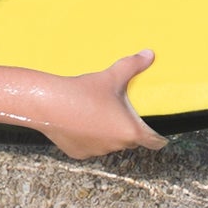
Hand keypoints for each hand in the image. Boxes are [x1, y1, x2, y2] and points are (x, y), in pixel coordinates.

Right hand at [42, 49, 166, 159]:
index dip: (158, 137)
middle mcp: (116, 146)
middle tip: (118, 111)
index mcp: (130, 131)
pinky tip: (79, 122)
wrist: (50, 103)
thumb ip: (133, 65)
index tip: (157, 132)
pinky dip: (88, 138)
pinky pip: (89, 147)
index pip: (155, 142)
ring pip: (108, 144)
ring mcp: (96, 151)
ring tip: (96, 114)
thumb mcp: (112, 76)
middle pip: (130, 141)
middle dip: (127, 129)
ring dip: (107, 134)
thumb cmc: (84, 92)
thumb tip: (149, 54)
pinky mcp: (78, 153)